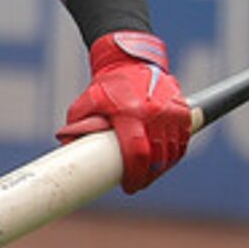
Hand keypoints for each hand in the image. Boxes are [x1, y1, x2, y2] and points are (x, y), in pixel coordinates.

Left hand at [58, 30, 191, 192]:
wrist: (131, 61)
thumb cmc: (106, 86)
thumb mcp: (86, 103)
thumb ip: (75, 126)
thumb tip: (65, 148)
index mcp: (130, 113)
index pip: (137, 152)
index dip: (135, 174)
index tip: (129, 186)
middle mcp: (155, 113)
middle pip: (158, 157)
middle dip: (148, 176)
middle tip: (137, 184)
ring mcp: (172, 112)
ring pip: (173, 151)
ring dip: (162, 168)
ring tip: (148, 175)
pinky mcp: (183, 110)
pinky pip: (183, 140)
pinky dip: (175, 154)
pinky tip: (164, 162)